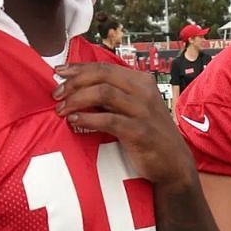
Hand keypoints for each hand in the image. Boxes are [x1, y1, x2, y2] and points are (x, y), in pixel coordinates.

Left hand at [53, 63, 194, 186]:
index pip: (104, 67)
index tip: (59, 71)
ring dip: (77, 99)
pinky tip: (74, 122)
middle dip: (74, 82)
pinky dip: (87, 119)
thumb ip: (113, 97)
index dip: (79, 68)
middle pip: (101, 76)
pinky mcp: (140, 131)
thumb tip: (78, 88)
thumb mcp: (134, 108)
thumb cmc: (149, 134)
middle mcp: (144, 91)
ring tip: (61, 110)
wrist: (174, 164)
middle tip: (56, 94)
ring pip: (103, 93)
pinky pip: (108, 120)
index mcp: (141, 81)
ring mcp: (143, 111)